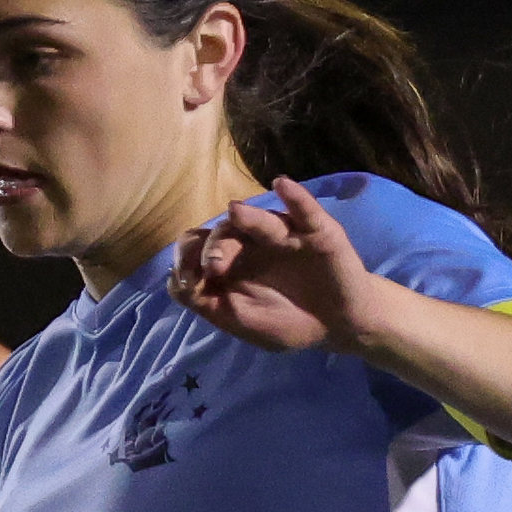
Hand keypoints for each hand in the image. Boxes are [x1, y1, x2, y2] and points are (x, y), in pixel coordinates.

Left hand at [169, 179, 395, 356]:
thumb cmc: (287, 323)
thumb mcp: (240, 321)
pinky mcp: (316, 232)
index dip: (186, 257)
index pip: (197, 246)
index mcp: (229, 264)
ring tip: (236, 213)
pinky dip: (294, 197)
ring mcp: (283, 234)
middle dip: (213, 247)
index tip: (188, 278)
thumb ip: (207, 303)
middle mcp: (251, 243)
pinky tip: (282, 185)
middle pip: (223, 232)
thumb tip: (174, 281)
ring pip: (259, 220)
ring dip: (247, 218)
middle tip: (214, 266)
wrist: (337, 326)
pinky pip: (304, 210)